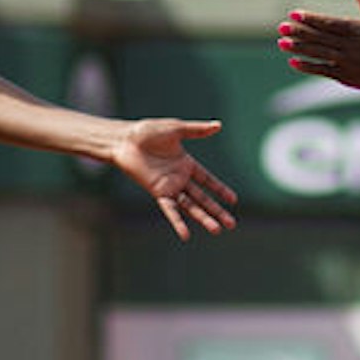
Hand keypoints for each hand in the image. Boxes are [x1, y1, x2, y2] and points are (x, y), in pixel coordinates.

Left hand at [116, 117, 237, 240]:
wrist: (125, 140)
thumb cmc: (147, 132)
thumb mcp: (176, 129)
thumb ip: (197, 130)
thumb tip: (219, 125)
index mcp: (186, 164)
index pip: (208, 180)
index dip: (220, 190)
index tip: (233, 200)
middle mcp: (179, 178)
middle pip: (203, 198)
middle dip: (217, 211)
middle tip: (231, 224)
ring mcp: (169, 187)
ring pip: (190, 207)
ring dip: (203, 218)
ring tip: (217, 230)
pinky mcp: (158, 192)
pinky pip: (170, 209)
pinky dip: (178, 222)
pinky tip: (186, 234)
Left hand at [276, 0, 359, 93]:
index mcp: (356, 29)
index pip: (328, 22)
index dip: (310, 18)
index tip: (293, 14)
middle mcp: (349, 45)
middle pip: (319, 37)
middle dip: (299, 32)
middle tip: (281, 28)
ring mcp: (346, 61)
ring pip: (318, 53)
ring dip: (299, 48)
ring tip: (281, 43)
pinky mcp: (345, 76)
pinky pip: (323, 70)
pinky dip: (308, 66)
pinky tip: (294, 61)